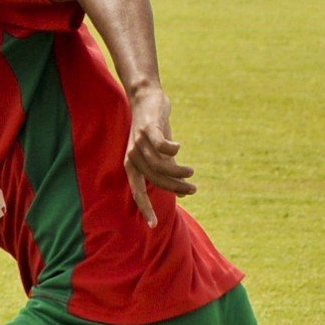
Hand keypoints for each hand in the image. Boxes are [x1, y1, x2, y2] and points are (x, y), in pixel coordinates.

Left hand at [123, 86, 194, 227]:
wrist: (146, 98)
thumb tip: (182, 192)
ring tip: (191, 172)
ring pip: (159, 165)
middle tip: (193, 189)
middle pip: (155, 180)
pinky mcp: (148, 128)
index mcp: (132, 166)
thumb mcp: (160, 154)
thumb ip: (168, 171)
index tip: (153, 226)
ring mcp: (139, 142)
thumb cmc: (154, 130)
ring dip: (178, 171)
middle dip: (175, 187)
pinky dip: (172, 149)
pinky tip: (179, 147)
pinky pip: (161, 145)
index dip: (145, 208)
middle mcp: (132, 156)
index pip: (137, 192)